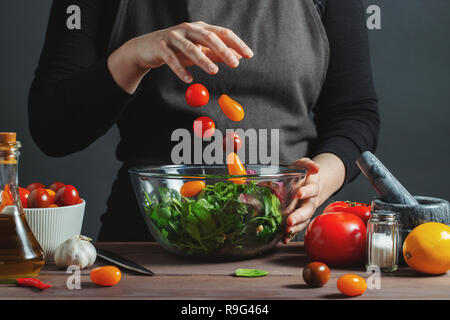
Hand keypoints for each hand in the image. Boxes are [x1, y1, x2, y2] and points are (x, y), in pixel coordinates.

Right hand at [108, 21, 253, 92]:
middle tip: (235, 64)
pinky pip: (172, 59)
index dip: (236, 43)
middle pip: (209, 38)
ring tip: (214, 72)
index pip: (222, 33)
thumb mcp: (198, 52)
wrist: (145, 49)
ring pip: (191, 48)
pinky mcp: (161, 47)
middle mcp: (187, 28)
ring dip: (203, 60)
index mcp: (200, 28)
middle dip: (223, 50)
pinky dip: (180, 70)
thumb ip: (215, 54)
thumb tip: (236, 58)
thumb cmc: (175, 50)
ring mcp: (173, 36)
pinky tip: (188, 79)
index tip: (249, 55)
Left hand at [282, 158, 319, 243]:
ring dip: (295, 227)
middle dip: (298, 216)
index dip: (306, 191)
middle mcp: (310, 201)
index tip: (299, 193)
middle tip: (290, 221)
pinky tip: (283, 239)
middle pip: (307, 210)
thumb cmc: (304, 174)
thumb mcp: (305, 164)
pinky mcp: (299, 218)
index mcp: (312, 187)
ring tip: (287, 231)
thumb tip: (315, 168)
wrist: (309, 184)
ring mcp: (305, 211)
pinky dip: (291, 234)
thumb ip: (308, 164)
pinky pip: (297, 227)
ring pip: (303, 221)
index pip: (312, 189)